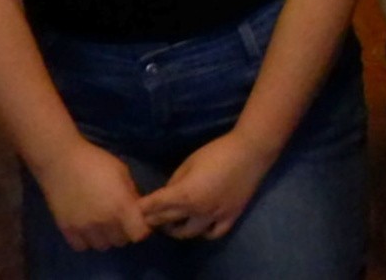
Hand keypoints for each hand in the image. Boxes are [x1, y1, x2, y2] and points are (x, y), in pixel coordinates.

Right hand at [31, 138, 151, 251]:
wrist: (61, 161)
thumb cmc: (96, 161)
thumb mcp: (122, 173)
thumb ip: (131, 195)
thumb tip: (137, 209)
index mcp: (122, 207)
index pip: (139, 234)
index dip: (141, 228)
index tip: (137, 220)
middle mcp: (105, 222)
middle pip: (121, 241)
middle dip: (123, 231)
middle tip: (118, 219)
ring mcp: (84, 228)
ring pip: (102, 246)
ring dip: (105, 237)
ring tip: (102, 223)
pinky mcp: (67, 229)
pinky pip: (81, 246)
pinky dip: (86, 239)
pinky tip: (86, 226)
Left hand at [139, 130, 274, 240]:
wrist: (250, 151)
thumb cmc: (217, 151)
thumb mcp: (189, 162)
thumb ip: (175, 181)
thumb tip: (166, 193)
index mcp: (184, 193)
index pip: (155, 206)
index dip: (142, 207)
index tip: (134, 207)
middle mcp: (197, 210)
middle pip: (167, 221)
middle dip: (153, 219)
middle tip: (147, 217)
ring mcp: (214, 216)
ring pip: (188, 233)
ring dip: (175, 230)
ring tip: (171, 224)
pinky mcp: (230, 217)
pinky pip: (213, 234)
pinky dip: (203, 233)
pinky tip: (199, 226)